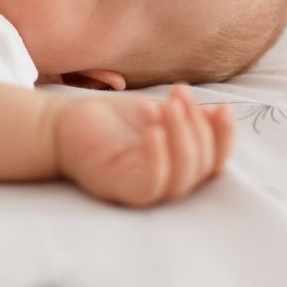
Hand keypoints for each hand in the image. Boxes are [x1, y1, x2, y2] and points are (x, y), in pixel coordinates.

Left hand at [54, 83, 233, 206]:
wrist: (62, 123)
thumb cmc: (109, 121)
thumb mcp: (155, 113)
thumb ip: (185, 118)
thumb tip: (219, 114)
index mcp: (177, 167)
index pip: (214, 161)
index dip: (224, 136)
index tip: (223, 106)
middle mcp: (165, 183)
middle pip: (202, 167)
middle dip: (198, 127)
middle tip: (178, 95)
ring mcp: (144, 190)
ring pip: (183, 177)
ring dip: (184, 137)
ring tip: (169, 106)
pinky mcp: (123, 191)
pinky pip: (152, 185)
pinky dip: (158, 159)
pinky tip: (154, 131)